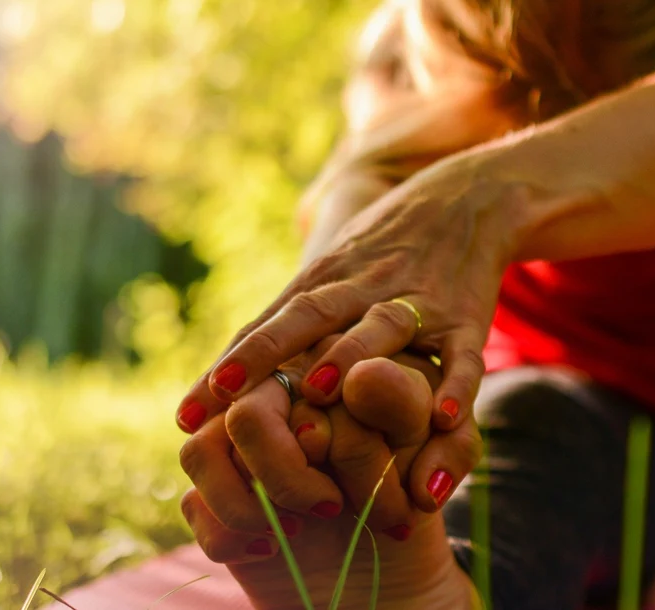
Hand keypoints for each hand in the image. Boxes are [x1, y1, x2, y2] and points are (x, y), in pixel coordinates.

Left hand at [176, 149, 521, 437]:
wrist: (470, 198)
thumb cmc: (387, 248)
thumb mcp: (334, 270)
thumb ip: (288, 323)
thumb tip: (224, 385)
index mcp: (326, 281)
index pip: (266, 326)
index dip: (226, 368)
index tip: (184, 416)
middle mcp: (364, 287)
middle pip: (307, 318)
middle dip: (263, 356)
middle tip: (223, 399)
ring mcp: (417, 301)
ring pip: (381, 328)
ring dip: (348, 356)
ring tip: (316, 391)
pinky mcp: (467, 318)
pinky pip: (463, 356)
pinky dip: (456, 385)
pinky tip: (444, 418)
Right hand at [181, 354, 482, 608]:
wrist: (398, 566)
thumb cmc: (424, 482)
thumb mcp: (439, 441)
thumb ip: (404, 403)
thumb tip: (360, 376)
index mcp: (325, 361)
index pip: (293, 374)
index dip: (315, 417)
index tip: (326, 457)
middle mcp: (273, 395)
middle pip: (245, 414)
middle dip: (284, 473)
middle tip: (330, 510)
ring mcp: (238, 444)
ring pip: (201, 450)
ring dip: (243, 503)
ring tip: (297, 529)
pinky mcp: (216, 493)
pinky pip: (193, 501)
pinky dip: (226, 532)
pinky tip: (269, 549)